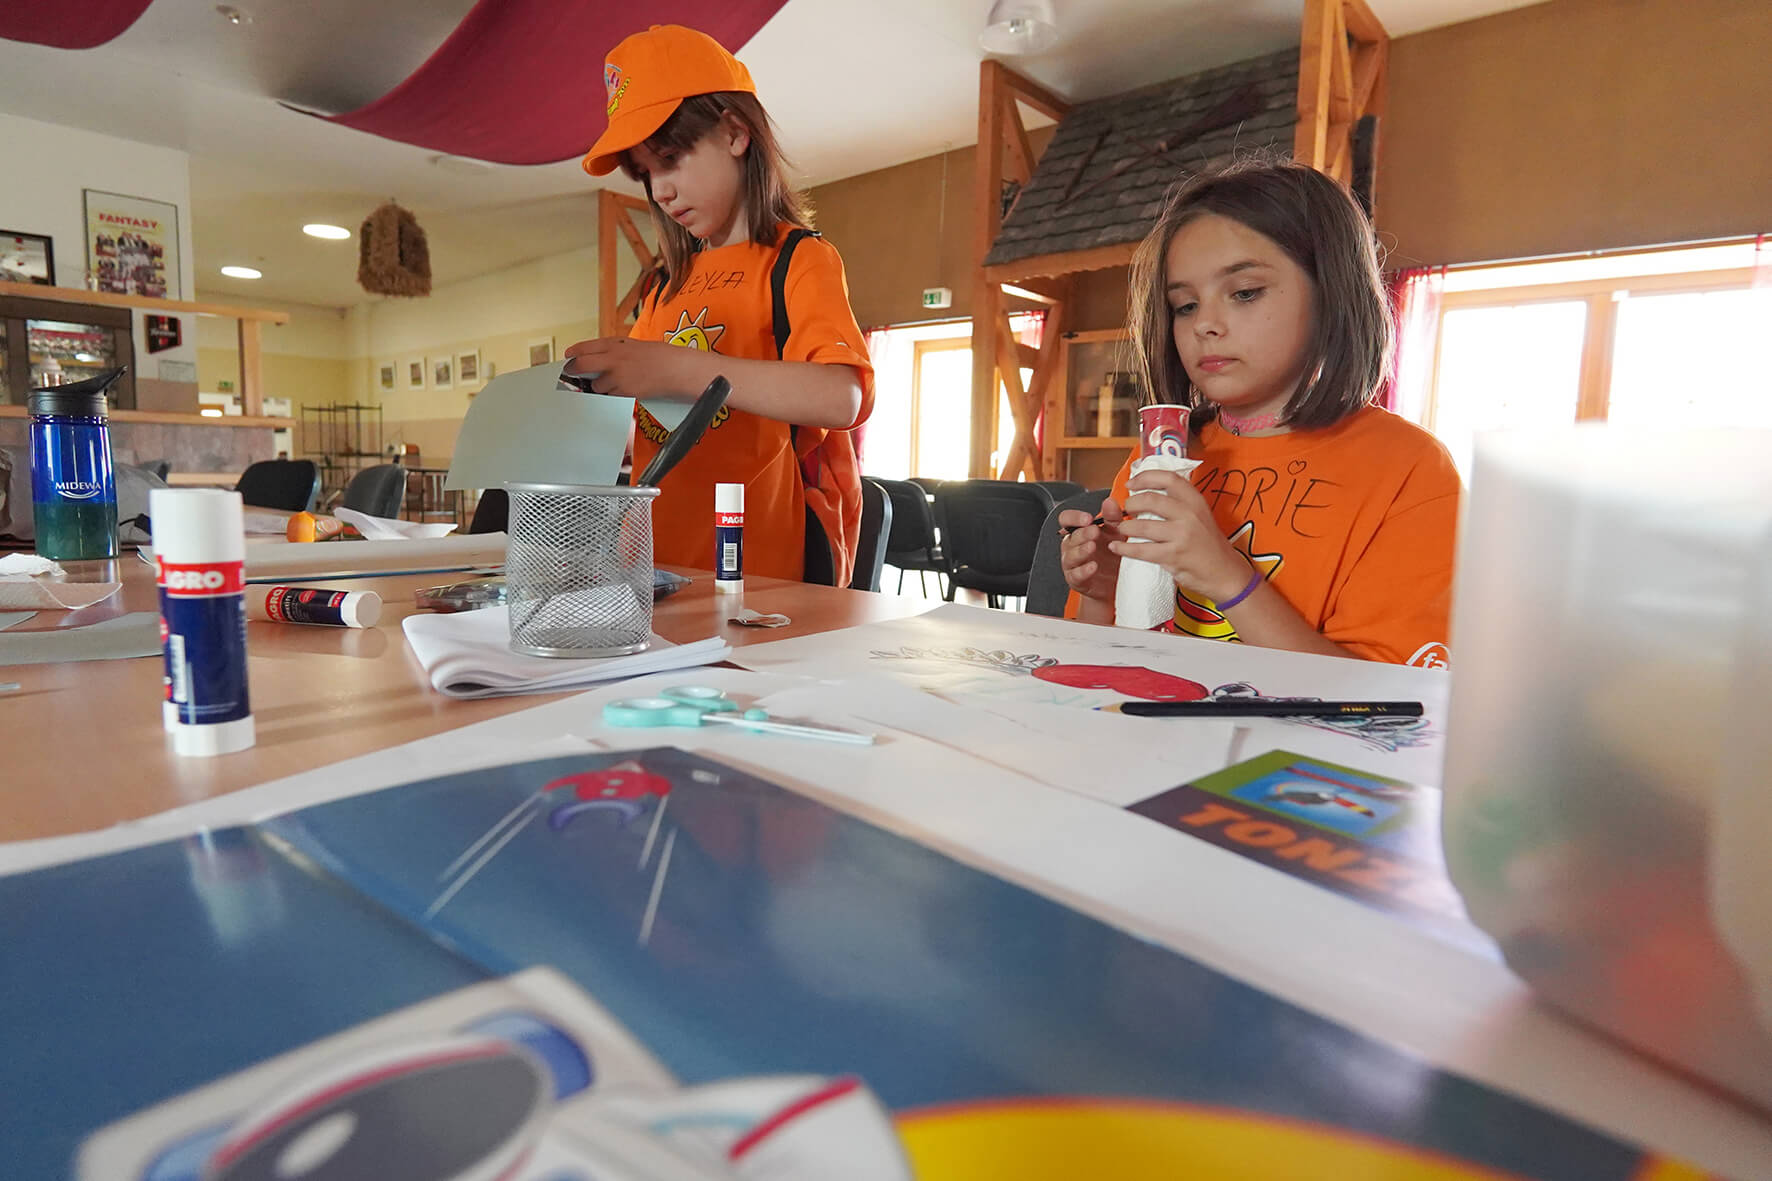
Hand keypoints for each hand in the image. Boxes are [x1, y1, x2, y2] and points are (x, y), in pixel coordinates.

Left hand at [560, 337, 713, 400]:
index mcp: (616, 345)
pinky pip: (611, 397)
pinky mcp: (624, 391)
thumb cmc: (662, 356)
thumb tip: (602, 358)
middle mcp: (613, 359)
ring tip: (616, 384)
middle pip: (582, 365)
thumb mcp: (636, 346)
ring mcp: (617, 376)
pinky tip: (625, 391)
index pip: (586, 347)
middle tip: (572, 374)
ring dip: (601, 388)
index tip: (568, 356)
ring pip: (597, 386)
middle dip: (574, 370)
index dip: (574, 353)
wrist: (676, 369)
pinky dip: (615, 396)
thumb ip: (618, 350)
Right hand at [1059, 498, 1125, 602]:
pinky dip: (1084, 570)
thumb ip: (1113, 517)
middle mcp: (1072, 545)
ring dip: (1081, 551)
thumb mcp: (1116, 532)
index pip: (1067, 519)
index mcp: (1079, 531)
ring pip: (1070, 555)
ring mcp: (1072, 563)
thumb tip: (1110, 501)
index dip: (1074, 517)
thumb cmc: (1113, 554)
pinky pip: (1076, 575)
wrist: (1115, 581)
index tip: (1087, 518)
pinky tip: (1093, 566)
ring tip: (1092, 547)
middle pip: (1071, 537)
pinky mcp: (1076, 579)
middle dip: (1082, 533)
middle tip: (1094, 531)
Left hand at [1112, 469, 1251, 602]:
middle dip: (1131, 503)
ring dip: (1125, 527)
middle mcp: (1189, 514)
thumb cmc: (1208, 544)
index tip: (1131, 483)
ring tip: (1122, 529)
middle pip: (1150, 500)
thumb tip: (1147, 493)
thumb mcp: (1200, 516)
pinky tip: (1116, 547)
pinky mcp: (1174, 556)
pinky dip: (1124, 548)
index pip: (1168, 478)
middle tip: (1126, 509)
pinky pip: (1141, 550)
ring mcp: (1182, 535)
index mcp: (1196, 501)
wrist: (1225, 572)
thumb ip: (1179, 504)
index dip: (1145, 477)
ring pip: (1141, 526)